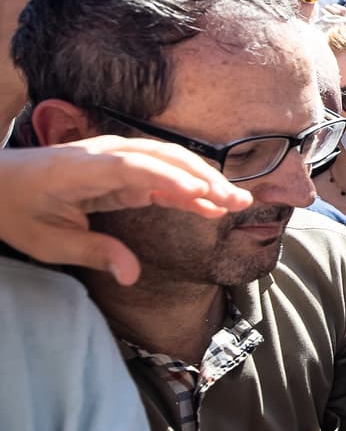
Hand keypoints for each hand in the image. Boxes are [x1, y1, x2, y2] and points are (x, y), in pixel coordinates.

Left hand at [0, 136, 251, 284]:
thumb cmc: (16, 210)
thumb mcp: (47, 242)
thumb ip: (94, 253)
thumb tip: (132, 275)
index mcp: (83, 169)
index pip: (136, 168)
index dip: (171, 179)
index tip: (204, 195)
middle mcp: (106, 155)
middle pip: (164, 159)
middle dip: (204, 178)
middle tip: (238, 201)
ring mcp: (117, 158)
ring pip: (170, 162)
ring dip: (205, 180)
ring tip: (236, 202)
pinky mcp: (123, 169)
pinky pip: (162, 174)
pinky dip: (187, 187)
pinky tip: (211, 205)